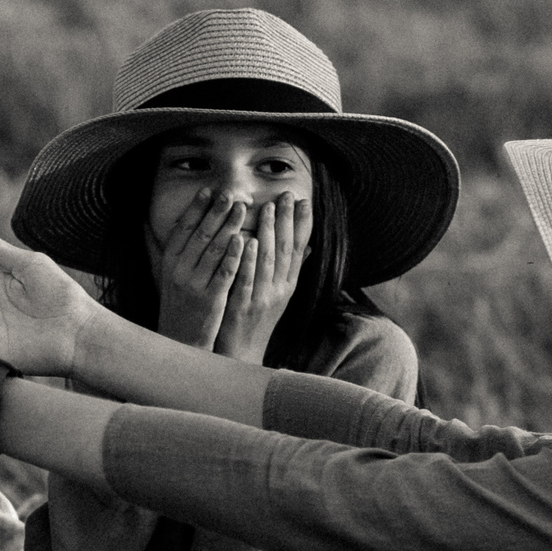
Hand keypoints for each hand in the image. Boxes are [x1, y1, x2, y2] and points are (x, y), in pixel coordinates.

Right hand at [153, 188, 248, 351]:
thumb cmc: (176, 304)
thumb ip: (156, 247)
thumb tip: (142, 220)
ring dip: (229, 226)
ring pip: (214, 250)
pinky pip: (224, 273)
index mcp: (168, 262)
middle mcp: (179, 271)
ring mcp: (195, 286)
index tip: (208, 190)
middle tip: (231, 193)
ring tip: (243, 209)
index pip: (182, 229)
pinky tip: (245, 240)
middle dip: (216, 212)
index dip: (195, 208)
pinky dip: (234, 255)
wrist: (180, 341)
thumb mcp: (162, 274)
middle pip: (200, 235)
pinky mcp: (211, 300)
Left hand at [214, 191, 309, 362]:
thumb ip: (291, 270)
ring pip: (267, 262)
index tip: (304, 201)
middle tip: (286, 195)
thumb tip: (310, 247)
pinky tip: (247, 240)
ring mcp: (261, 299)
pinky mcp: (242, 307)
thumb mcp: (279, 295)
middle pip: (285, 251)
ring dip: (269, 233)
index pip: (298, 250)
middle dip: (287, 221)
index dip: (302, 225)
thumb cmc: (257, 320)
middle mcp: (279, 291)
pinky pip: (246, 280)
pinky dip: (247, 259)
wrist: (242, 355)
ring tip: (268, 208)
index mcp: (288, 286)